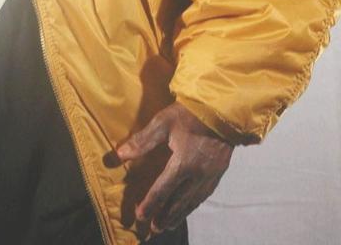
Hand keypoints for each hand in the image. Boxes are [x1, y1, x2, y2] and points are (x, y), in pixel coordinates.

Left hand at [116, 101, 232, 235]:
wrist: (222, 110)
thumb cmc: (190, 114)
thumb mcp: (162, 123)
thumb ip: (141, 141)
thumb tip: (118, 155)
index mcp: (183, 164)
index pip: (162, 190)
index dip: (150, 204)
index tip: (140, 216)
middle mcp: (197, 175)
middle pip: (178, 201)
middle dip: (164, 216)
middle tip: (154, 230)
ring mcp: (210, 175)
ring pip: (192, 201)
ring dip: (179, 214)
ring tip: (168, 224)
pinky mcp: (219, 171)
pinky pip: (204, 194)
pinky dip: (194, 204)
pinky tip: (189, 206)